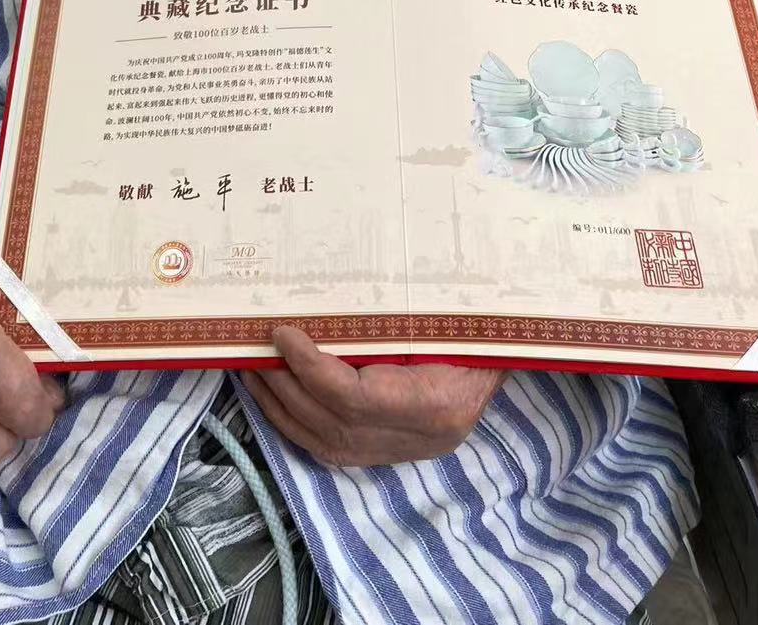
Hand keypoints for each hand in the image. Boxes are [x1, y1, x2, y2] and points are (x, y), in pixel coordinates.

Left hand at [241, 326, 502, 467]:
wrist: (504, 355)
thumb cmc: (469, 327)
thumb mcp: (440, 317)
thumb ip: (390, 320)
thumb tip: (323, 300)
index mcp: (437, 402)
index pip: (355, 398)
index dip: (310, 367)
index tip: (282, 334)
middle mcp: (419, 438)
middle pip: (332, 424)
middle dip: (285, 386)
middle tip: (255, 348)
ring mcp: (404, 453)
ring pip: (325, 444)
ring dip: (280, 407)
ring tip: (252, 370)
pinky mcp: (390, 456)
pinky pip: (330, 450)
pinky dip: (295, 424)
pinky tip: (273, 396)